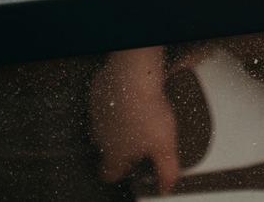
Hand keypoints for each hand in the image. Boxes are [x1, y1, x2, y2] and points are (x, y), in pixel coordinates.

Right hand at [90, 47, 181, 193]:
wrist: (133, 76)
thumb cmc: (146, 109)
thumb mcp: (165, 146)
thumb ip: (166, 171)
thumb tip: (165, 187)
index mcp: (114, 154)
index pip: (109, 174)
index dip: (120, 173)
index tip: (130, 168)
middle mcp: (100, 138)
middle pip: (109, 149)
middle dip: (124, 146)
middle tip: (143, 136)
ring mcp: (96, 116)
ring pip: (106, 127)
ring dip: (120, 123)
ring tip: (140, 114)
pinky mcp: (97, 95)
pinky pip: (105, 104)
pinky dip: (116, 102)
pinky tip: (130, 97)